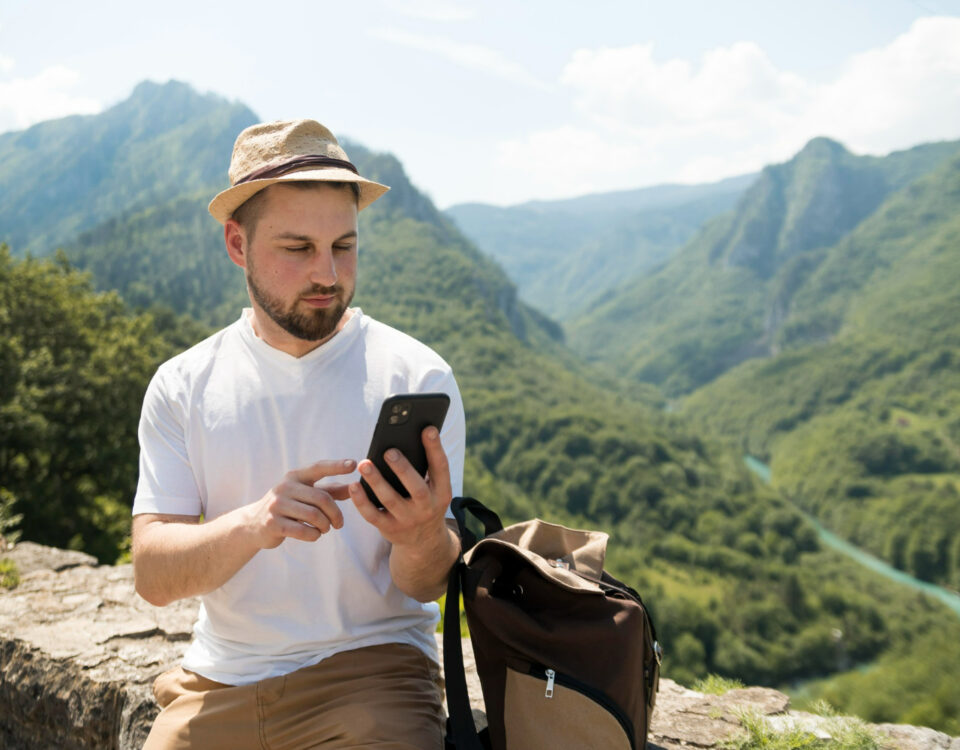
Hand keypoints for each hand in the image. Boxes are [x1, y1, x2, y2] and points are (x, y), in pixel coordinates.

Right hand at [245, 460, 354, 548]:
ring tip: (325, 529)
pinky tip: (314, 535)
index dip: (336, 466)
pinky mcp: (273, 524)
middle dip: (335, 513)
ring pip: (315, 516)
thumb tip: (354, 488)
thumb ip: (330, 491)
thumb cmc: (289, 507)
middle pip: (322, 498)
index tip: (354, 464)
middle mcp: (285, 487)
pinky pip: (304, 531)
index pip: (318, 467)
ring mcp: (277, 505)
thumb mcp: (306, 494)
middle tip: (339, 524)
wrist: (254, 524)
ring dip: (325, 526)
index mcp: (295, 476)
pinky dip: (314, 535)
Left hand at [349, 427, 451, 547]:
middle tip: (388, 451)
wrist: (423, 541)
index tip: (427, 428)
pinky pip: (373, 515)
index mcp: (442, 492)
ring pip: (390, 500)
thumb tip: (407, 437)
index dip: (435, 448)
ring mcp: (408, 520)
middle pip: (416, 488)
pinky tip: (354, 486)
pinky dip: (362, 501)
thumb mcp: (434, 488)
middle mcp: (427, 507)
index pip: (441, 468)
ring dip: (376, 482)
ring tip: (364, 464)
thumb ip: (425, 467)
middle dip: (403, 469)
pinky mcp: (389, 529)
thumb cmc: (425, 501)